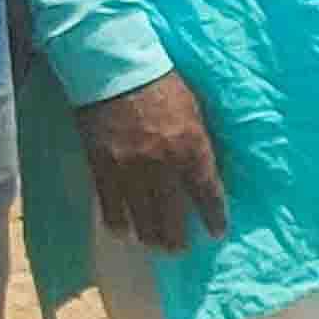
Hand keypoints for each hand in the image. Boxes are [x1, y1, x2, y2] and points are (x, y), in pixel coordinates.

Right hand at [78, 73, 227, 249]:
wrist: (114, 69)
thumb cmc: (163, 83)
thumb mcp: (196, 110)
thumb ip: (201, 142)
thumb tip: (208, 167)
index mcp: (191, 148)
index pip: (207, 193)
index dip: (213, 216)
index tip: (216, 232)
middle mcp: (162, 165)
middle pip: (171, 213)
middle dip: (177, 236)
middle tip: (180, 249)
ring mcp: (129, 168)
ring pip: (141, 214)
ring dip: (149, 235)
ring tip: (155, 246)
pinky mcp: (102, 165)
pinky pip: (109, 202)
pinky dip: (115, 220)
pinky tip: (121, 232)